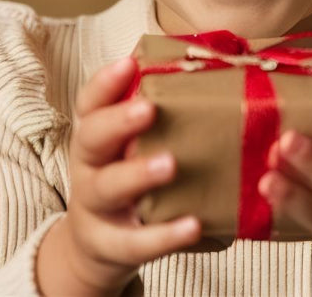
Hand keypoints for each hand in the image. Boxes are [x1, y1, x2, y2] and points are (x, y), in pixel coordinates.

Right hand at [46, 55, 200, 294]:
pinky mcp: (111, 245)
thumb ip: (164, 117)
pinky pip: (135, 242)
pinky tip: (192, 225)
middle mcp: (89, 165)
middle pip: (91, 137)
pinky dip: (163, 235)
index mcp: (97, 134)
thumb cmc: (129, 179)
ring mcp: (96, 207)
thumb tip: (222, 70)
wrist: (97, 246)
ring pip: (107, 187)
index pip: (91, 102)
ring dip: (137, 174)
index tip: (129, 64)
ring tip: (170, 164)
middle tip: (148, 109)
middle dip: (118, 121)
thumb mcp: (131, 147)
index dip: (105, 83)